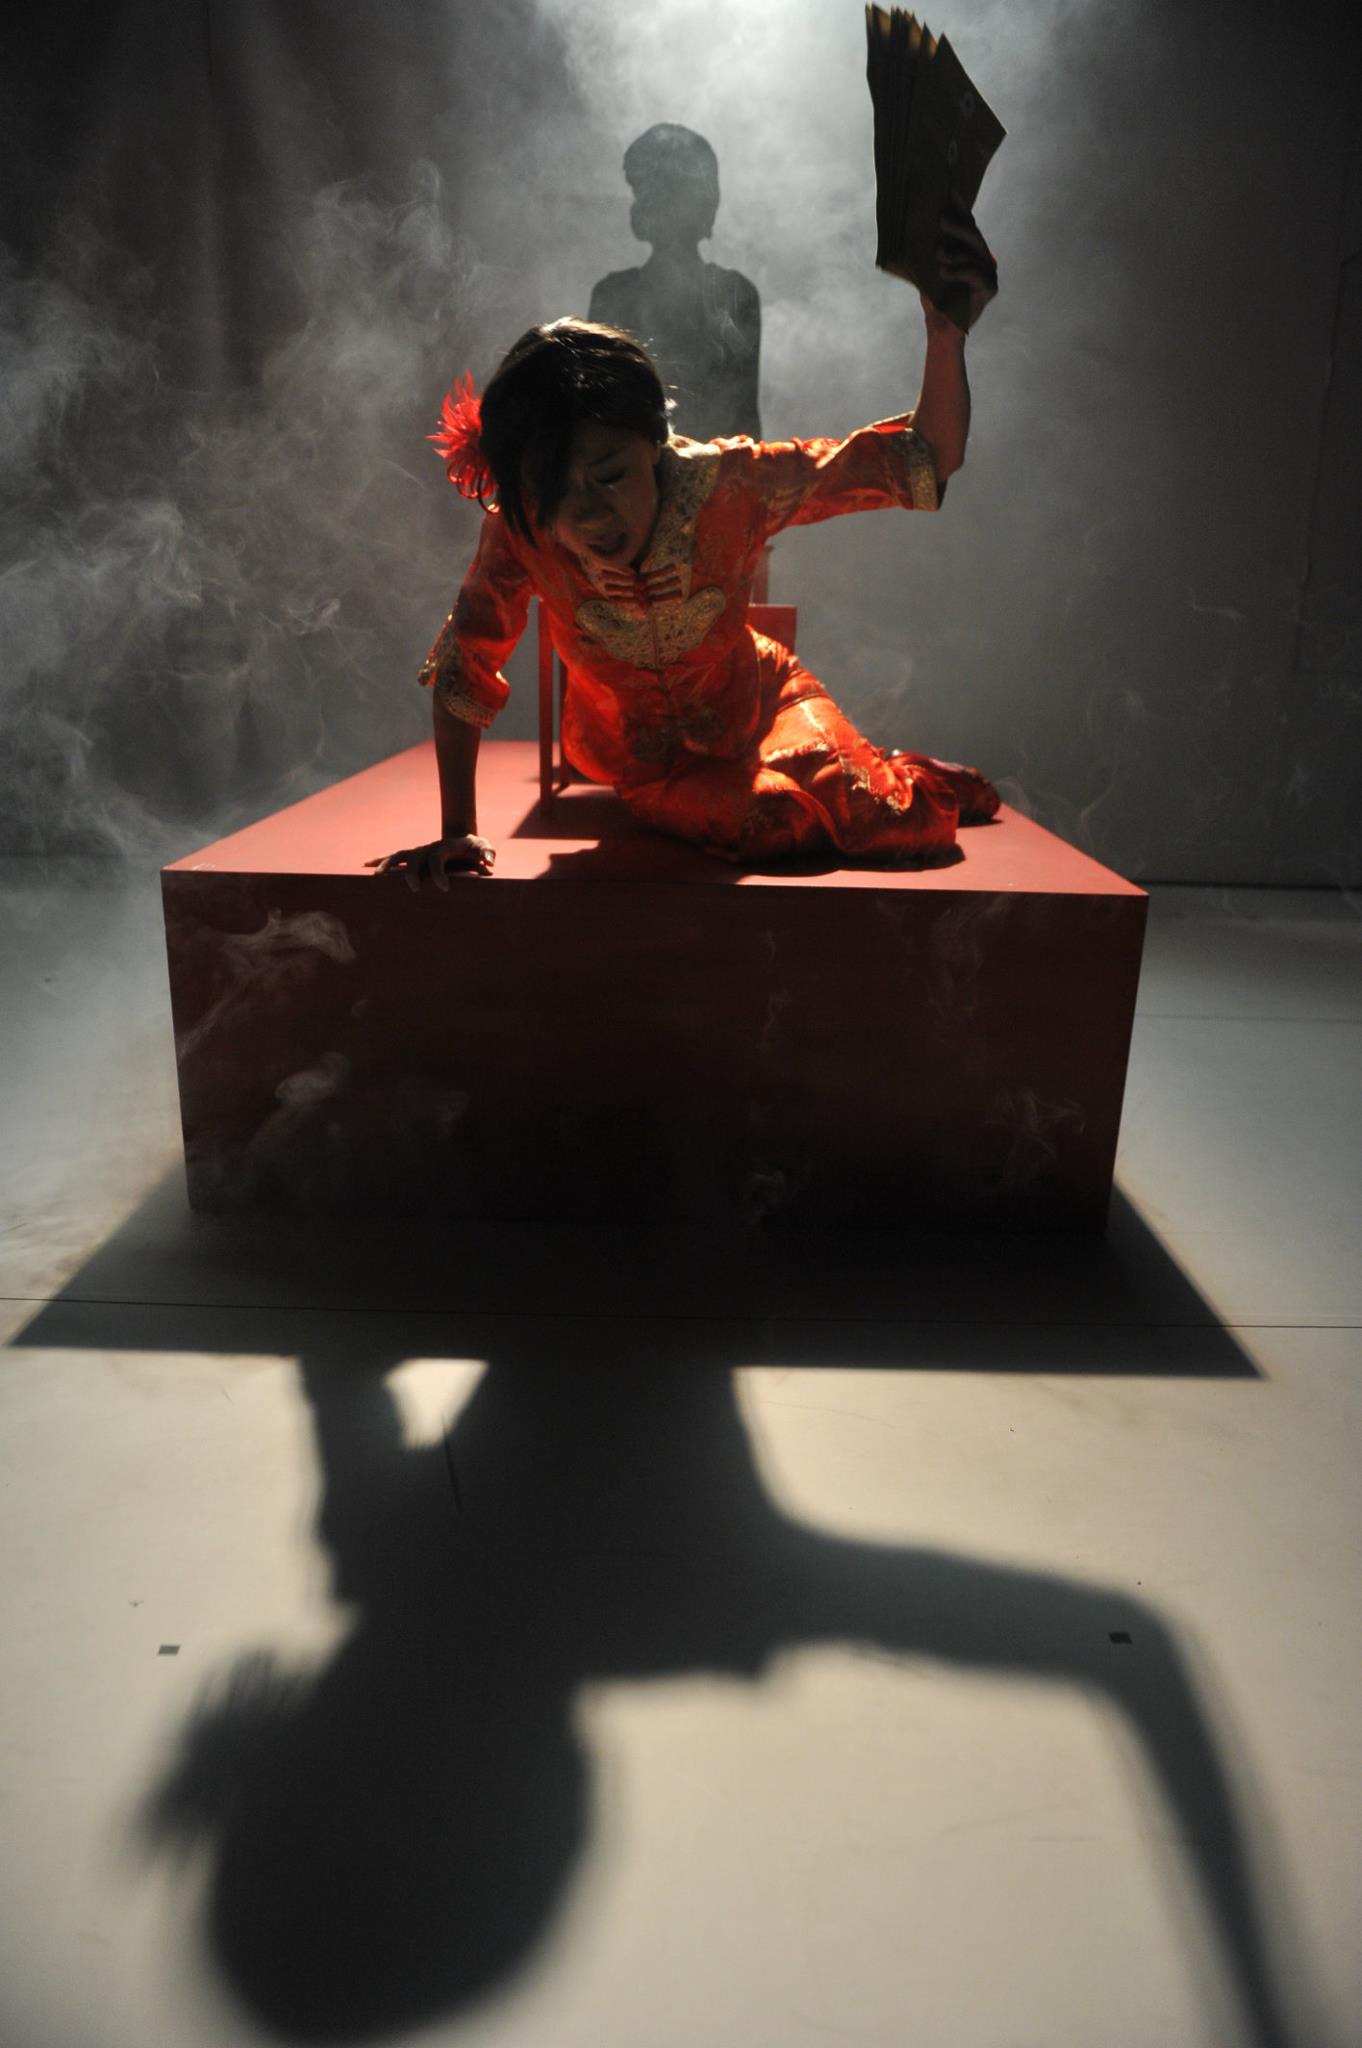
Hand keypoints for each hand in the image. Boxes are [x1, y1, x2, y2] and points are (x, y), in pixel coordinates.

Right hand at [365, 834, 495, 889]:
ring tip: (375, 876)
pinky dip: (380, 860)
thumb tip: (489, 862)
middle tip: (413, 889)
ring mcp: (418, 851)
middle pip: (414, 857)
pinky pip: (394, 857)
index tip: (444, 888)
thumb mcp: (483, 848)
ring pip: (399, 856)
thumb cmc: (474, 848)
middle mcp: (427, 848)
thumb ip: (487, 853)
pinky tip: (365, 866)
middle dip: (411, 873)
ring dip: (387, 864)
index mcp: (443, 847)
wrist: (462, 838)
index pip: (437, 859)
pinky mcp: (413, 855)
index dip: (439, 873)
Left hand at [923, 192, 997, 332]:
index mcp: (969, 249)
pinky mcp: (990, 289)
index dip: (960, 206)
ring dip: (956, 251)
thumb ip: (923, 248)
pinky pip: (976, 275)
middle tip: (940, 218)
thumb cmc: (934, 298)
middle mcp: (983, 258)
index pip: (966, 223)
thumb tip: (907, 222)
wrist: (940, 329)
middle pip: (973, 235)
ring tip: (938, 254)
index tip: (949, 188)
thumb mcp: (925, 268)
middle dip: (957, 225)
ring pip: (976, 254)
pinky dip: (960, 272)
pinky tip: (943, 272)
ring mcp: (989, 273)